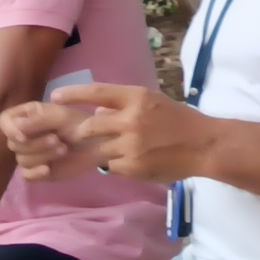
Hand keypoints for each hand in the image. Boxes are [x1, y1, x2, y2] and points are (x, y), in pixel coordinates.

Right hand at [0, 100, 104, 181]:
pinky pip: (26, 175)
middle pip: (13, 143)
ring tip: (63, 150)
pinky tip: (47, 170)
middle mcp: (25, 135)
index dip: (10, 129)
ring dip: (42, 155)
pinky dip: (35, 173)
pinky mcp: (38, 171)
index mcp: (28, 117)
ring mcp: (31, 154)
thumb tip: (18, 128)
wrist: (98, 145)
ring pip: (21, 159)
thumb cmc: (80, 124)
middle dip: (35, 143)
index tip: (23, 136)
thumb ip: (39, 120)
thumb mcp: (61, 116)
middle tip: (58, 141)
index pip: (5, 121)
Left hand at [51, 82, 218, 183]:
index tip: (55, 96)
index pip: (96, 92)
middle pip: (89, 125)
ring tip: (113, 149)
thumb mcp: (152, 102)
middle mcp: (131, 120)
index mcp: (137, 98)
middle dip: (81, 132)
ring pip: (98, 149)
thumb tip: (96, 110)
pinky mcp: (134, 167)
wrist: (204, 145)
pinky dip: (116, 164)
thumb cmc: (179, 120)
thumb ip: (124, 104)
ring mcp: (131, 146)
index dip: (72, 94)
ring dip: (100, 149)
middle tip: (78, 135)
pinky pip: (112, 166)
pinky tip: (131, 161)